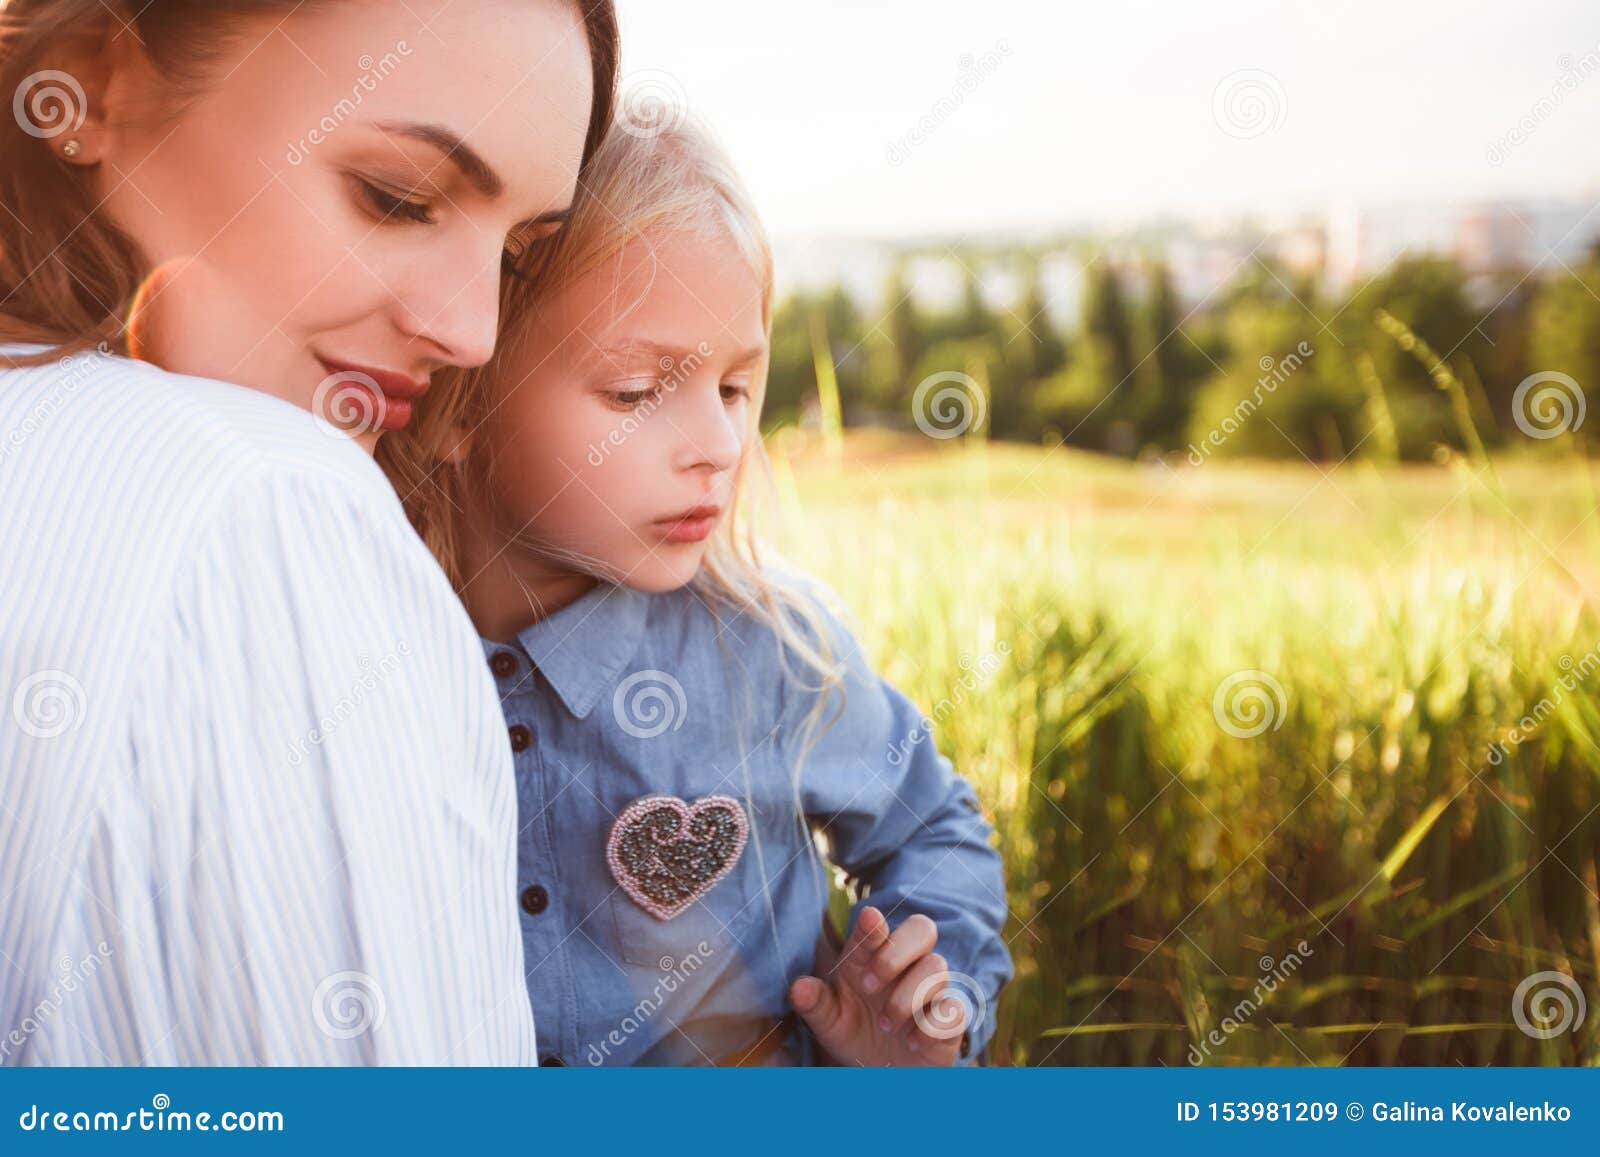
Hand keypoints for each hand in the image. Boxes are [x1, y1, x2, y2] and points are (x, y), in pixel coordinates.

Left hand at [788, 906, 967, 1065]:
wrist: (881, 1073)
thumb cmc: (854, 1034)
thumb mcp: (830, 1023)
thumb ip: (816, 1004)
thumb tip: (798, 988)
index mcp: (871, 957)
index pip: (876, 929)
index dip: (874, 924)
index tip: (869, 919)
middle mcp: (905, 965)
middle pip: (922, 928)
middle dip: (898, 951)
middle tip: (869, 985)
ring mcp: (930, 989)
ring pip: (937, 966)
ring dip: (907, 996)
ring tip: (885, 1024)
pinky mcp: (948, 1019)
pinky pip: (955, 1008)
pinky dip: (933, 1024)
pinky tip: (912, 1041)